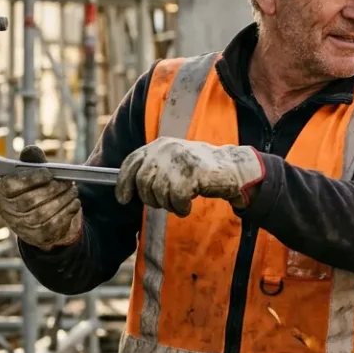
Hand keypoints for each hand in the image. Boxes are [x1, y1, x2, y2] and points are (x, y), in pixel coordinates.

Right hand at [0, 146, 82, 249]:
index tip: (48, 173)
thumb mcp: (33, 173)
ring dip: (63, 200)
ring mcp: (22, 227)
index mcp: (3, 192)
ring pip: (43, 214)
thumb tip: (31, 150)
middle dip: (53, 189)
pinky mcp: (38, 237)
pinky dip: (68, 212)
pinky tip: (74, 203)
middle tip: (68, 182)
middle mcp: (8, 211)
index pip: (11, 186)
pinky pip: (54, 225)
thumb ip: (33, 161)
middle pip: (29, 201)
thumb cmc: (35, 189)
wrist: (43, 217)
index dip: (31, 179)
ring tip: (73, 191)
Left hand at [115, 138, 264, 215]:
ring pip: (159, 193)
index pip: (131, 163)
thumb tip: (127, 188)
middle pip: (143, 183)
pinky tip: (188, 205)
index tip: (123, 199)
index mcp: (159, 145)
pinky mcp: (192, 173)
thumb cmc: (199, 170)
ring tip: (180, 202)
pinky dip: (181, 207)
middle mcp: (166, 149)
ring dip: (169, 205)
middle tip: (165, 203)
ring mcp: (179, 160)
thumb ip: (152, 169)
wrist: (230, 168)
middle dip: (151, 199)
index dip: (123, 183)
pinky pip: (176, 199)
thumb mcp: (171, 162)